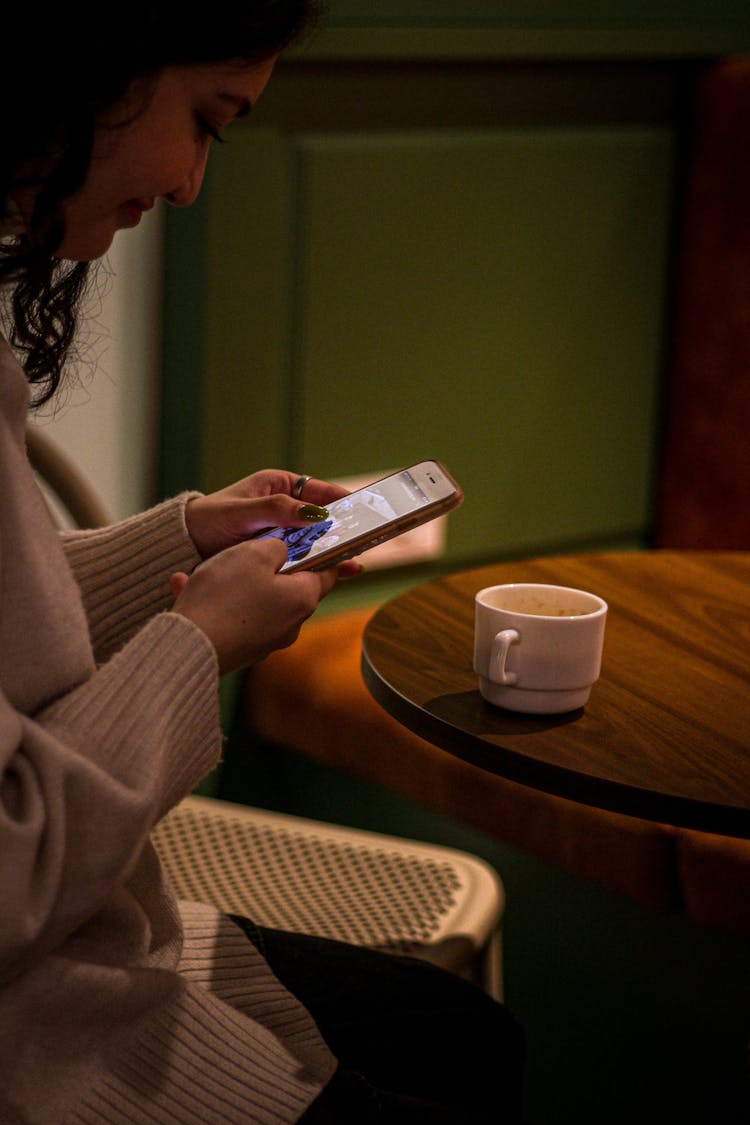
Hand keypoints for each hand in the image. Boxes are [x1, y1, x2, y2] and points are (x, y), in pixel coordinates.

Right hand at [169, 536, 341, 673]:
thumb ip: (277, 546)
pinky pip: (233, 616)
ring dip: (232, 582)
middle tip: (246, 550)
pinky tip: (184, 585)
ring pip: (255, 600)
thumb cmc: (226, 595)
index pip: (326, 574)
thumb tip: (282, 551)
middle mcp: (291, 624)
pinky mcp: (241, 650)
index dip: (320, 553)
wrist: (189, 645)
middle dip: (268, 566)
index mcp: (303, 599)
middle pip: (288, 586)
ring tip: (203, 569)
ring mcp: (266, 640)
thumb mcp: (254, 553)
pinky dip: (216, 601)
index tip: (309, 539)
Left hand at [185, 469, 350, 558]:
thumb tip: (313, 512)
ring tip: (354, 561)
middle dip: (343, 528)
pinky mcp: (278, 554)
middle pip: (323, 518)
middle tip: (365, 537)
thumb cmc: (208, 520)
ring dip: (335, 550)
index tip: (361, 507)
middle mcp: (286, 509)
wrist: (184, 546)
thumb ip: (276, 510)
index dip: (341, 499)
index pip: (318, 490)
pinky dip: (321, 565)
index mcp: (279, 487)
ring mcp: (284, 533)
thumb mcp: (241, 512)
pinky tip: (339, 572)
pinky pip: (306, 558)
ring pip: (317, 540)